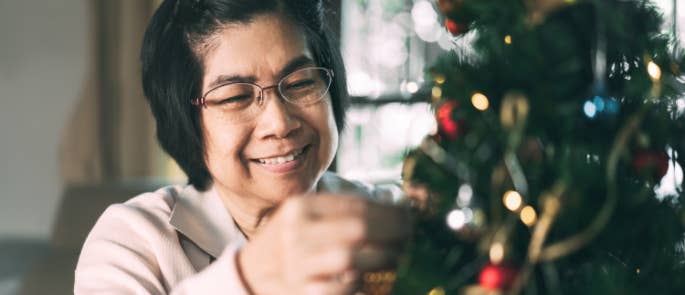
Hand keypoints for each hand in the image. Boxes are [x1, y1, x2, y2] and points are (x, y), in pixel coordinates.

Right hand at [238, 194, 409, 294]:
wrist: (250, 276)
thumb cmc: (291, 244)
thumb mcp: (307, 218)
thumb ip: (343, 212)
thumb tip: (398, 209)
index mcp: (301, 208)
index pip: (356, 205)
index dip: (391, 212)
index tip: (411, 217)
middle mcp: (295, 232)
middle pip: (357, 228)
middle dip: (393, 232)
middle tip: (410, 237)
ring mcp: (295, 265)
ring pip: (349, 258)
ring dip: (381, 258)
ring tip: (396, 258)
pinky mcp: (300, 292)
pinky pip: (339, 289)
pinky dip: (359, 285)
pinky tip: (368, 280)